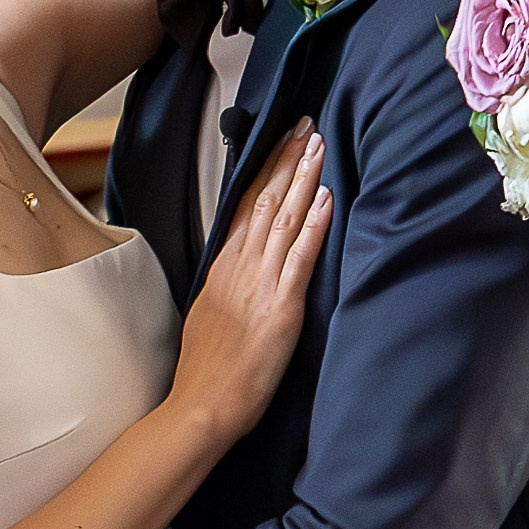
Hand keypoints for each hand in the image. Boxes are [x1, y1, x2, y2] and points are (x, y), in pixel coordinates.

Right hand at [172, 121, 332, 440]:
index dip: (266, 169)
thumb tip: (235, 266)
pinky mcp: (282, 305)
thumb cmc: (207, 369)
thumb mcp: (207, 312)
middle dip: (288, 159)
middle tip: (306, 125)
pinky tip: (325, 198)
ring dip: (304, 178)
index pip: (246, 204)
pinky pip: (300, 256)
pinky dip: (313, 224)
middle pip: (266, 199)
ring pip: (284, 217)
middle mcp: (240, 266)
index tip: (282, 140)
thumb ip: (224, 283)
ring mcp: (260, 282)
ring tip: (319, 145)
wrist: (203, 403)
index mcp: (223, 266)